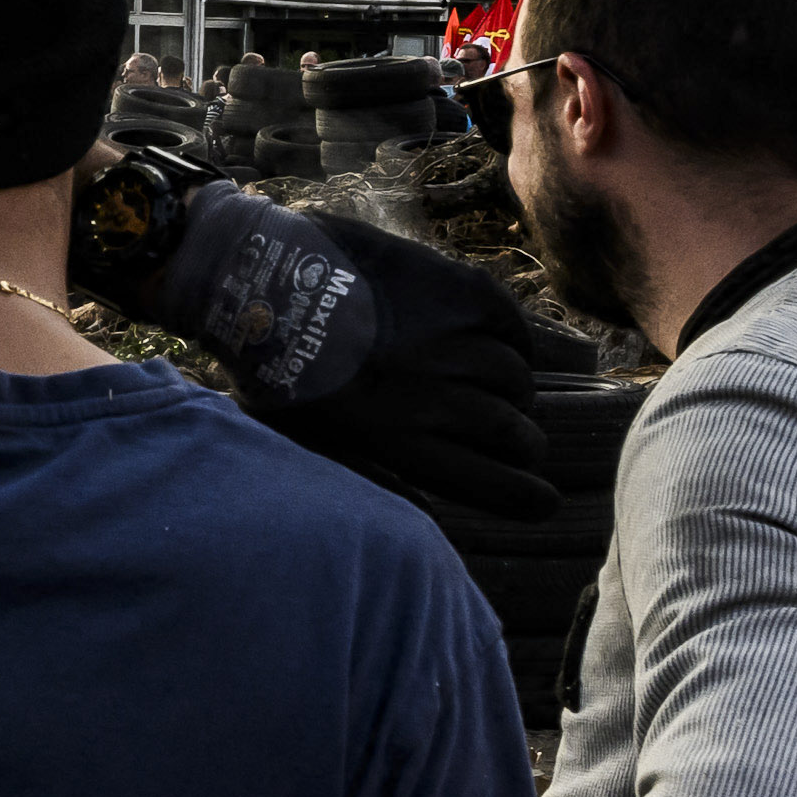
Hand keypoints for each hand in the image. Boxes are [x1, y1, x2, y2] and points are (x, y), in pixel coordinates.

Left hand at [152, 187, 569, 524]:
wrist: (251, 275)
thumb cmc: (271, 367)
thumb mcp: (308, 441)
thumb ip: (372, 477)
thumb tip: (430, 520)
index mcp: (388, 437)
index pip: (486, 480)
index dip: (524, 496)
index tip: (545, 501)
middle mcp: (423, 391)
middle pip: (511, 431)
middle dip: (525, 443)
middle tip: (522, 441)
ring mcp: (440, 337)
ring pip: (515, 377)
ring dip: (516, 390)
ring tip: (502, 392)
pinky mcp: (449, 286)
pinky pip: (510, 321)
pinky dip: (515, 337)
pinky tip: (502, 345)